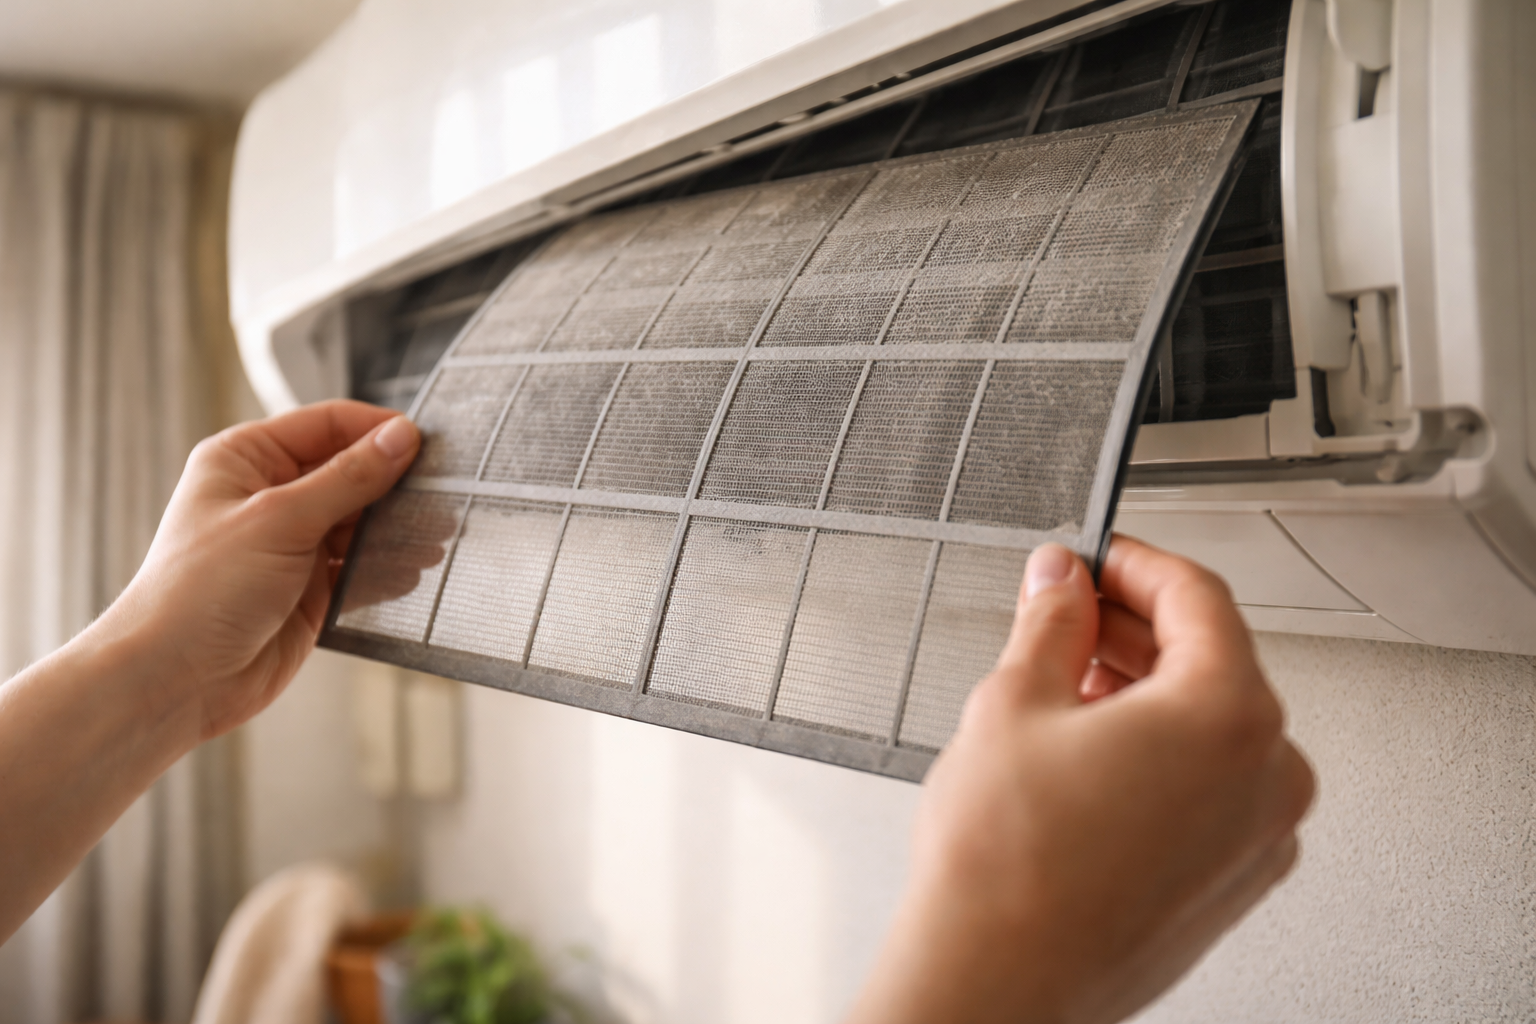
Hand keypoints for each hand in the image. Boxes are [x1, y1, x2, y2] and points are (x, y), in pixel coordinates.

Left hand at [101, 400, 422, 740]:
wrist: (174, 679)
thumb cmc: (197, 592)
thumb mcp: (279, 520)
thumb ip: (347, 479)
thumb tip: (399, 439)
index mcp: (246, 460)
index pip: (327, 425)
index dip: (375, 430)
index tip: (423, 445)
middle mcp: (270, 497)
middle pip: (350, 472)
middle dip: (394, 484)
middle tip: (439, 494)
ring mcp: (292, 545)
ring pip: (361, 522)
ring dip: (396, 529)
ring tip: (432, 535)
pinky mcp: (311, 590)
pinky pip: (361, 567)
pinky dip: (387, 567)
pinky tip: (410, 569)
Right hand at [847, 536, 1314, 1023]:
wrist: (993, 982)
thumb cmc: (1005, 868)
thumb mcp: (1014, 701)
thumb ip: (1052, 621)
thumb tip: (1061, 581)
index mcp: (1229, 717)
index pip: (1197, 598)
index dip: (1134, 564)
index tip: (1094, 558)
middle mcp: (1267, 778)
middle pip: (1212, 660)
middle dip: (1133, 629)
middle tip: (1067, 612)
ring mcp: (1257, 838)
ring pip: (1211, 727)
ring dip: (1145, 691)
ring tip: (1064, 684)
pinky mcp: (1231, 882)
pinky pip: (1210, 787)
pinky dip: (1160, 754)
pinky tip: (1088, 751)